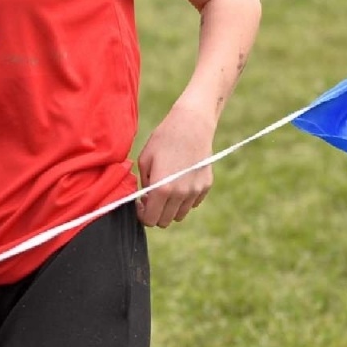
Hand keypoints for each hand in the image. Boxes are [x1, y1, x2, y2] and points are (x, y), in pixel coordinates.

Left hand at [135, 95, 216, 227]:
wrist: (191, 125)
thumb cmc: (163, 139)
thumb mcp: (145, 160)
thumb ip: (144, 185)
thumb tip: (146, 200)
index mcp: (162, 189)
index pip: (150, 220)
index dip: (142, 215)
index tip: (141, 203)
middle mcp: (180, 194)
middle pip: (165, 221)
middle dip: (155, 213)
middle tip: (151, 197)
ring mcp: (195, 191)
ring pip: (179, 215)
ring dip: (170, 208)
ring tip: (165, 190)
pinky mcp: (206, 186)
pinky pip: (192, 203)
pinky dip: (184, 200)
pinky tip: (180, 182)